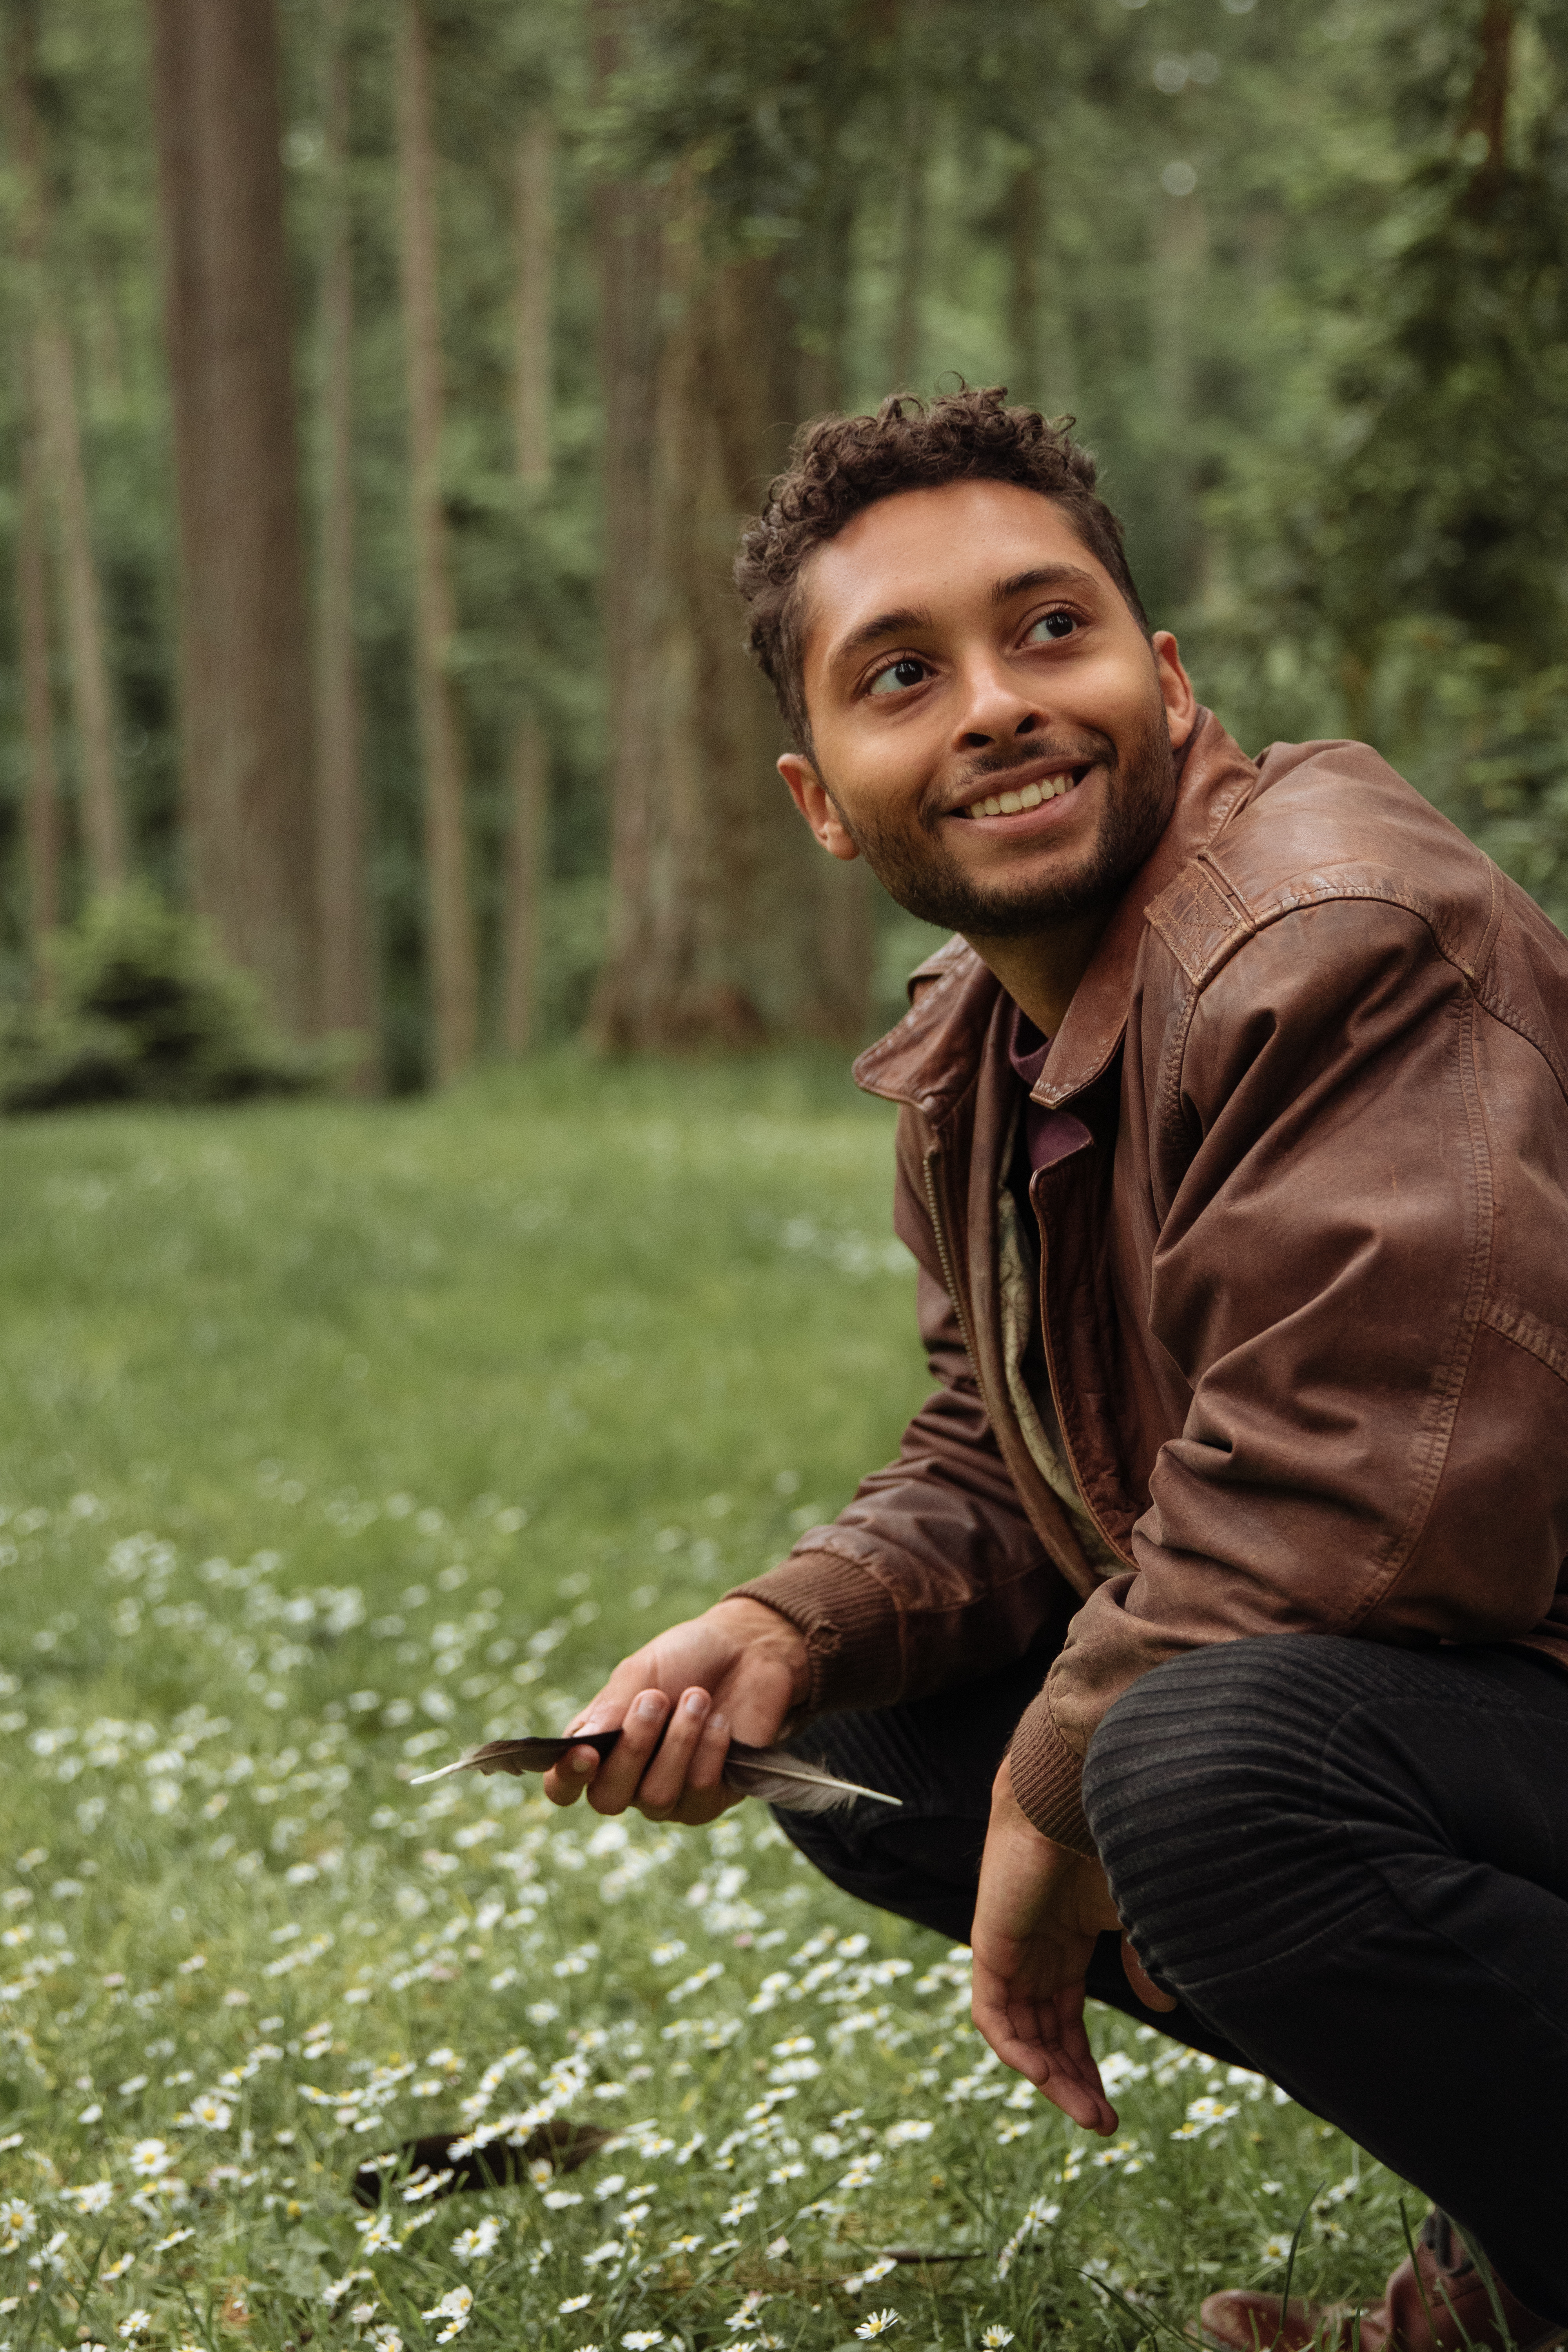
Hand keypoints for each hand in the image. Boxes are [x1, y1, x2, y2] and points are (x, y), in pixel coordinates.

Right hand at [540, 1597, 809, 1824]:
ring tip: (698, 1697)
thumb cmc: (687, 1657)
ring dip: (679, 1742)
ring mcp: (669, 1794)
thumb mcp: (643, 1669)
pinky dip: (709, 1752)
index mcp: (599, 1744)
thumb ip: (612, 1706)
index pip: (563, 1785)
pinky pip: (699, 1794)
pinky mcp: (710, 1799)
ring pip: (656, 1797)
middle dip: (633, 1747)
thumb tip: (580, 1743)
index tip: (587, 1752)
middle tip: (656, 1697)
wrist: (749, 1651)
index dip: (566, 1779)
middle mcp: (628, 1779)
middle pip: (609, 1798)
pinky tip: (721, 1722)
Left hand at [970, 1759, 1174, 2135]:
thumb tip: (1160, 2007)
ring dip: (1051, 2077)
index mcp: (1064, 1940)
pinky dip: (1016, 2049)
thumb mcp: (1131, 1911)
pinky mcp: (990, 1943)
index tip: (1110, 2108)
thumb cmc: (1104, 1837)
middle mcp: (1032, 1949)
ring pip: (1020, 2032)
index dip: (1085, 2064)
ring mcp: (1009, 1947)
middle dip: (1072, 2081)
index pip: (1065, 2019)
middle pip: (1043, 2033)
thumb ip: (1143, 1959)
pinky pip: (993, 2014)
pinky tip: (1047, 2076)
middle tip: (1101, 2122)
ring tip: (1090, 2114)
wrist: (1068, 1791)